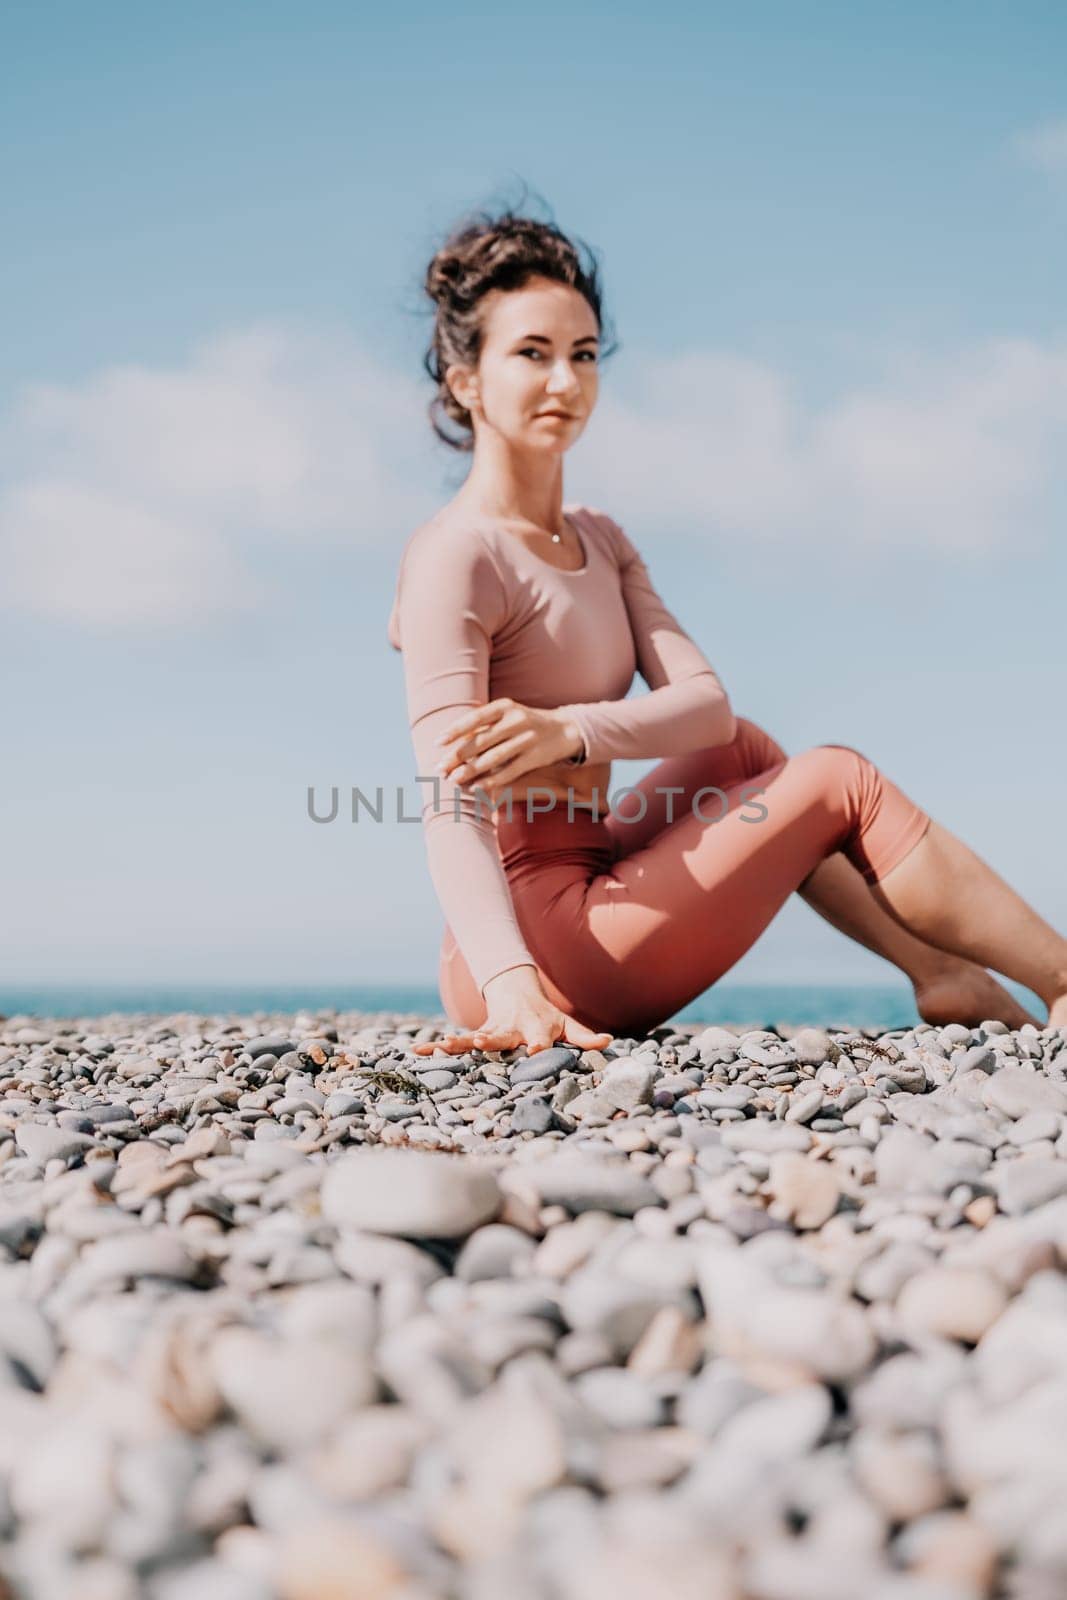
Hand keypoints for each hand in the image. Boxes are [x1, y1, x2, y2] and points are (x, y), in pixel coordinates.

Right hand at [410, 964, 612, 1056]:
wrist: (518, 993)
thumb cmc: (546, 1018)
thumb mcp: (568, 1025)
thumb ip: (585, 1037)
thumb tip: (608, 1042)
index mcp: (536, 1029)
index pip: (539, 1038)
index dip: (538, 1046)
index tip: (535, 1052)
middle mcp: (511, 1030)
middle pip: (501, 1037)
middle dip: (490, 1040)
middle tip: (480, 1041)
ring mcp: (490, 1031)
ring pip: (472, 1038)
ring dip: (457, 1043)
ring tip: (440, 1047)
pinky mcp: (475, 1035)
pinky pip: (454, 1043)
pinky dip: (436, 1048)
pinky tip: (417, 1052)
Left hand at [436, 699, 582, 798]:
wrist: (565, 730)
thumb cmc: (524, 723)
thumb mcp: (506, 716)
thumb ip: (483, 727)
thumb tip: (451, 745)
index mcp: (505, 706)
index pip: (475, 718)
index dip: (455, 731)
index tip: (437, 743)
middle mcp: (516, 720)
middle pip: (482, 740)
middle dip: (458, 756)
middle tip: (439, 768)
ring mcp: (528, 739)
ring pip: (494, 757)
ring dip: (471, 770)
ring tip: (454, 780)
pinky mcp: (535, 757)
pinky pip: (509, 771)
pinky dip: (491, 781)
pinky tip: (476, 788)